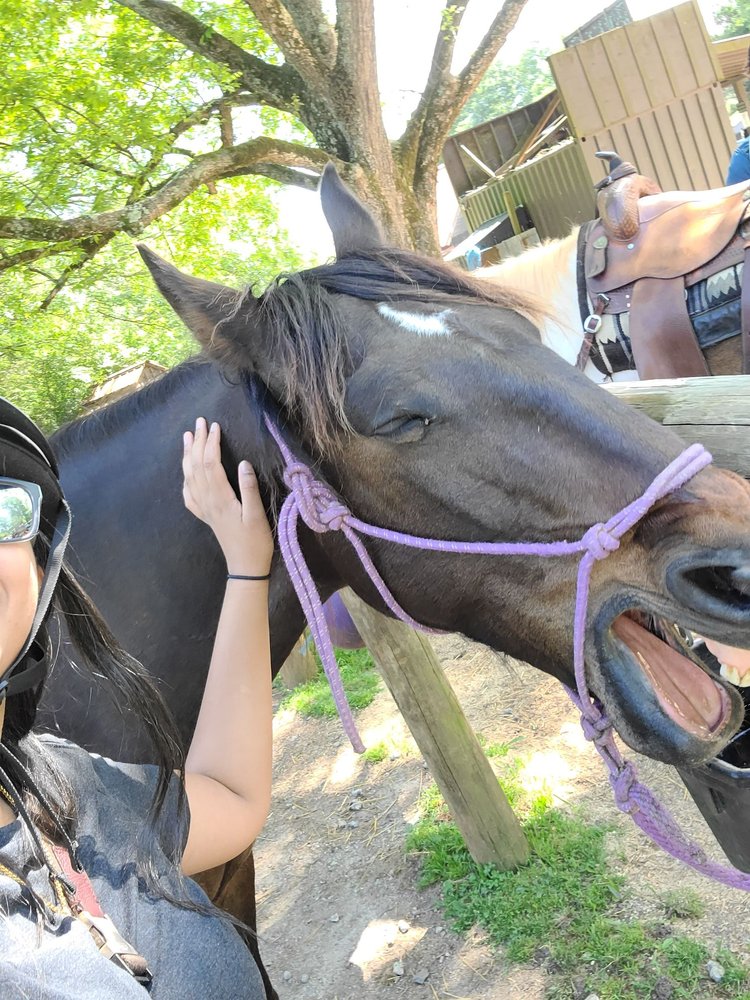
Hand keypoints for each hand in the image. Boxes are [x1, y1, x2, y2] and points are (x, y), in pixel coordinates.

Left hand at [182, 418, 272, 576]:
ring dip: (188, 455)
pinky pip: (189, 494)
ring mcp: (204, 509)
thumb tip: (243, 463)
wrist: (245, 567)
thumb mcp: (257, 514)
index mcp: (221, 498)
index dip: (212, 443)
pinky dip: (186, 479)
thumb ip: (249, 488)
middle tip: (199, 422)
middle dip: (197, 442)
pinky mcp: (205, 516)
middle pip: (198, 466)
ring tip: (187, 437)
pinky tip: (187, 472)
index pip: (212, 463)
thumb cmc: (256, 541)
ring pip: (190, 477)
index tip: (215, 426)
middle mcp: (207, 501)